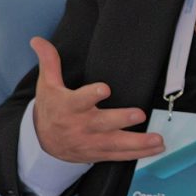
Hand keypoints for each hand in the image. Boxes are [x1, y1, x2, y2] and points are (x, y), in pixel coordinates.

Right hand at [28, 37, 163, 164]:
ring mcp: (91, 142)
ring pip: (115, 143)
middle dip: (121, 119)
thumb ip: (49, 62)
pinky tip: (157, 148)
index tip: (104, 88)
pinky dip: (139, 153)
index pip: (79, 100)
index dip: (91, 95)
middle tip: (139, 114)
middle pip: (102, 123)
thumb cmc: (51, 109)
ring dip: (138, 142)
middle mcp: (81, 126)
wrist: (43, 142)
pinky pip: (120, 155)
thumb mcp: (47, 85)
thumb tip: (37, 40)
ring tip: (157, 140)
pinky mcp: (99, 153)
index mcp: (68, 107)